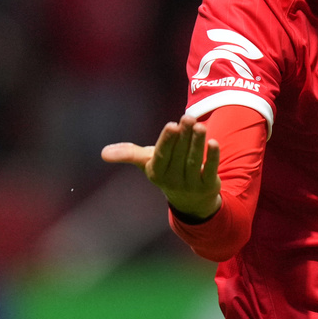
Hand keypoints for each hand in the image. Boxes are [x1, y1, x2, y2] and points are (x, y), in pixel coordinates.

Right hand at [101, 115, 221, 219]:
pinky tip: (214, 143)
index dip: (167, 140)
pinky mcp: (208, 186)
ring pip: (195, 162)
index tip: (172, 124)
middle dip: (185, 135)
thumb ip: (129, 153)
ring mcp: (191, 184)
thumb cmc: (167, 171)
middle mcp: (173, 180)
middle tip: (189, 118)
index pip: (162, 155)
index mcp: (157, 172)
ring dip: (198, 143)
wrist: (191, 200)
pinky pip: (211, 170)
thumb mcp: (148, 162)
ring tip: (200, 127)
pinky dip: (213, 157)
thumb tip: (103, 153)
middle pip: (180, 155)